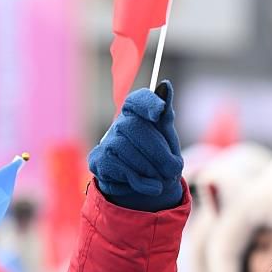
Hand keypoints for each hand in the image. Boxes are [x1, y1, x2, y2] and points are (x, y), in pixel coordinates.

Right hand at [89, 80, 183, 211]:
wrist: (150, 186)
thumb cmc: (159, 156)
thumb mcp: (167, 137)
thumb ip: (165, 114)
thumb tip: (165, 85)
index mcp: (137, 114)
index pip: (137, 99)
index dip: (147, 102)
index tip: (159, 112)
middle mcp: (120, 124)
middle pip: (133, 127)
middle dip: (157, 151)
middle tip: (173, 169)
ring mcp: (106, 141)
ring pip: (124, 148)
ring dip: (148, 168)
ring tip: (161, 180)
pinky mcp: (97, 160)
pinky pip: (117, 167)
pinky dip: (138, 180)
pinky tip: (149, 186)